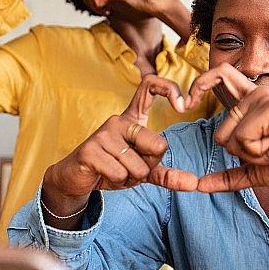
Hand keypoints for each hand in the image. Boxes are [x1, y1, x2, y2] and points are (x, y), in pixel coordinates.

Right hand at [41, 75, 199, 218]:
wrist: (74, 179)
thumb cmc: (111, 169)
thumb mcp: (142, 171)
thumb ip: (167, 175)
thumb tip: (194, 183)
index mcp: (132, 118)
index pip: (150, 86)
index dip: (170, 88)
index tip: (183, 106)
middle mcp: (118, 120)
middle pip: (159, 144)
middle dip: (149, 166)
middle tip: (130, 168)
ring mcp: (103, 133)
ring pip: (139, 166)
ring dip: (131, 178)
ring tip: (114, 171)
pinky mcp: (91, 150)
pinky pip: (121, 174)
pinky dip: (118, 182)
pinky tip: (104, 175)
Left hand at [196, 84, 268, 204]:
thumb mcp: (254, 172)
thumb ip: (227, 177)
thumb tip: (199, 185)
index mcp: (251, 102)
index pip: (219, 75)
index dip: (199, 83)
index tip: (184, 103)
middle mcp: (256, 95)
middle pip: (220, 132)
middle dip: (241, 154)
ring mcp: (263, 99)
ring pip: (230, 138)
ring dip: (252, 154)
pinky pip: (243, 139)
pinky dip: (259, 152)